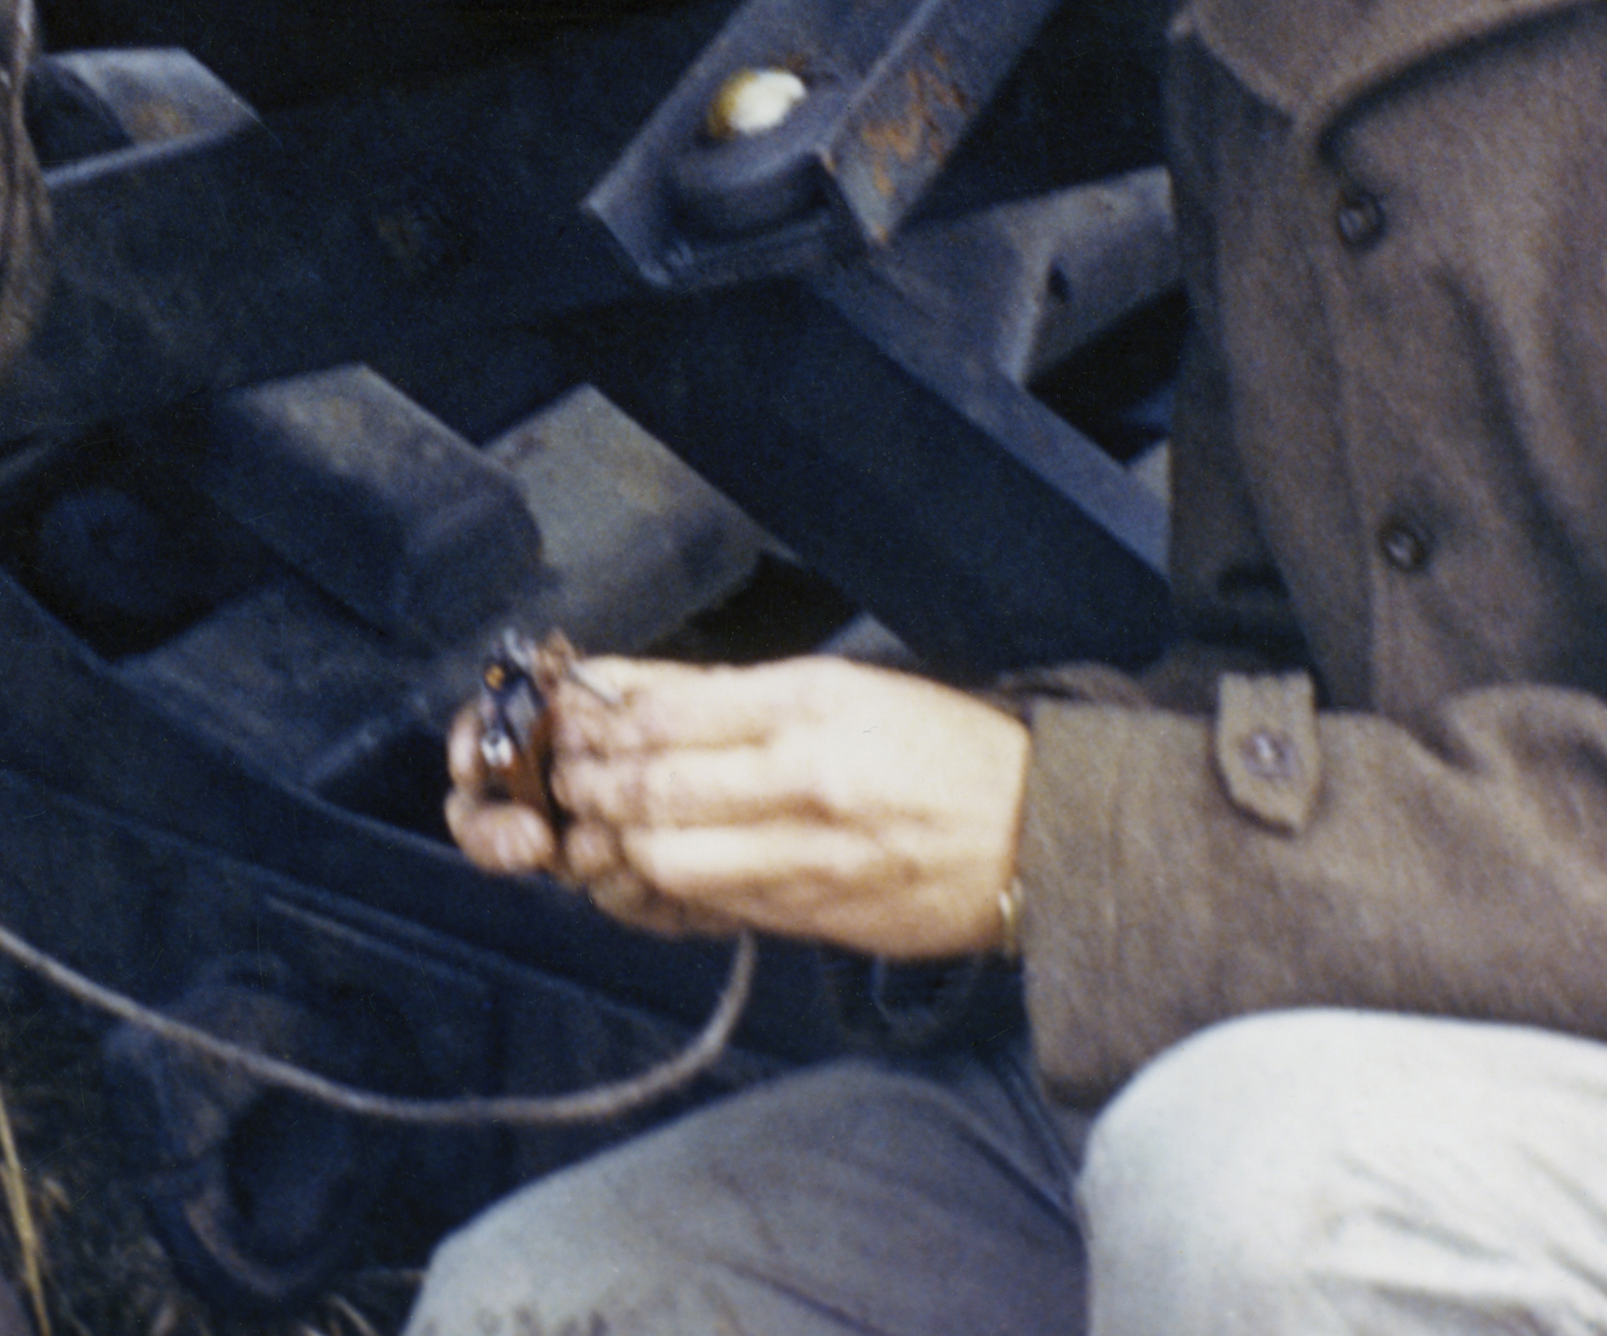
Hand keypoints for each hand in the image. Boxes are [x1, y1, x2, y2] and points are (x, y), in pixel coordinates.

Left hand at [448, 654, 1026, 958]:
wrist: (1037, 836)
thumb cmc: (941, 749)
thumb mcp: (844, 689)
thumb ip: (733, 694)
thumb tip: (634, 691)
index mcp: (811, 708)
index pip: (667, 715)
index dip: (601, 721)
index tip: (575, 717)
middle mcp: (804, 782)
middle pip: (654, 791)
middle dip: (591, 786)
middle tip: (569, 776)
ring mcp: (807, 859)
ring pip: (669, 860)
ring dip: (616, 845)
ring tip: (598, 826)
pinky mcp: (812, 918)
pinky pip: (711, 907)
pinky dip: (663, 890)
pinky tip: (645, 869)